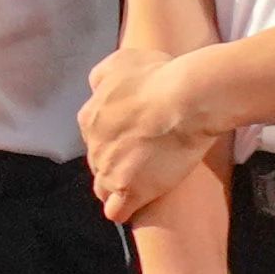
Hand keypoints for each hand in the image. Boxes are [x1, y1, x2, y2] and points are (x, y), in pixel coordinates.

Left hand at [76, 38, 247, 225]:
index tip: (135, 139)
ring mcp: (109, 169)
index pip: (95, 136)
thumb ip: (103, 77)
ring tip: (142, 184)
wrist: (184, 98)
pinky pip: (116, 211)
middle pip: (99, 161)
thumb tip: (96, 88)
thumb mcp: (121, 62)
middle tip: (144, 159)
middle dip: (116, 162)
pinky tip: (136, 206)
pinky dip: (123, 209)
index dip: (115, 139)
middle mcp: (93, 145)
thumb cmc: (158, 76)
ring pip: (103, 187)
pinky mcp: (129, 190)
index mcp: (90, 117)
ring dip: (118, 187)